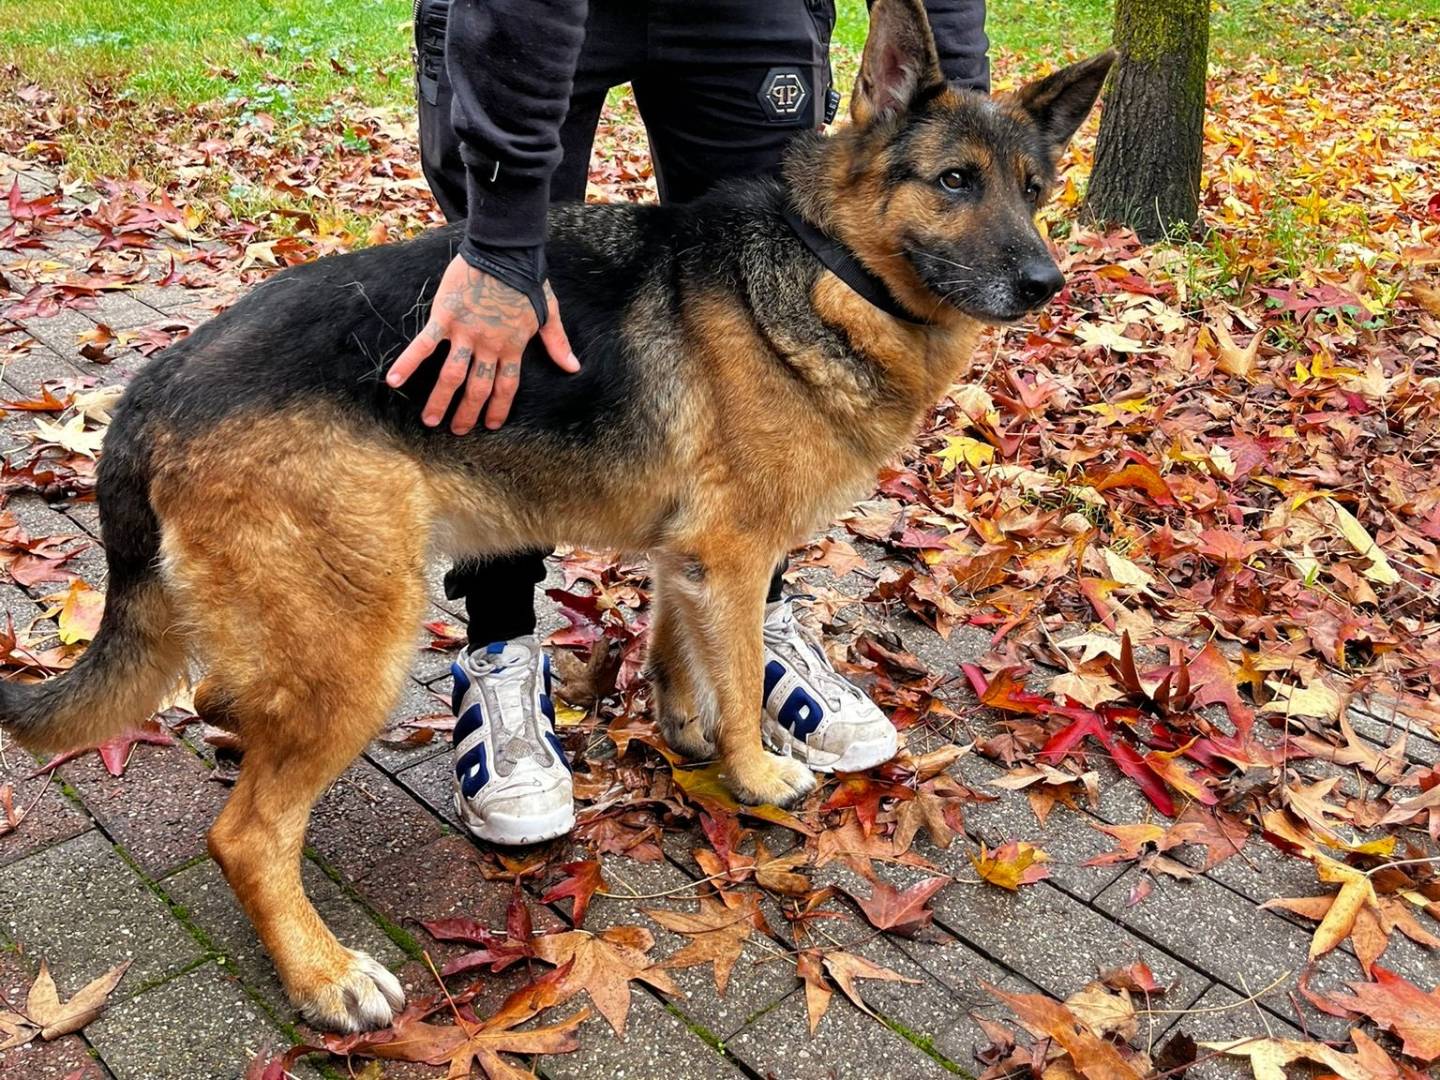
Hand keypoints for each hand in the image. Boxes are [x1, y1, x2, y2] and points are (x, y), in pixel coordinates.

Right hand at [386, 254, 578, 433]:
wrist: (504, 250)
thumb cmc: (526, 279)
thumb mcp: (548, 312)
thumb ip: (557, 342)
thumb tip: (574, 368)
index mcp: (512, 346)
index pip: (506, 385)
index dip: (498, 407)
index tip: (490, 425)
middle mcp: (489, 345)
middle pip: (478, 388)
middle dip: (468, 413)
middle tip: (458, 431)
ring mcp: (465, 333)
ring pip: (452, 376)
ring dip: (440, 400)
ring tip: (431, 421)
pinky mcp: (444, 317)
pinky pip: (424, 346)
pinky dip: (408, 364)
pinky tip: (394, 381)